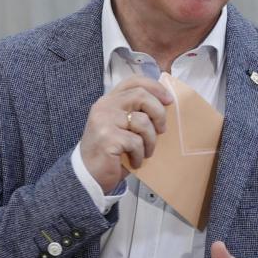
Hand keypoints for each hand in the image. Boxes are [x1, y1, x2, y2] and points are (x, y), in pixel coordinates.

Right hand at [79, 76, 172, 192]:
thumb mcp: (123, 128)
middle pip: (141, 96)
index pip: (134, 81)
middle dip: (159, 113)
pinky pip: (136, 142)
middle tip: (162, 130)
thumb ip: (137, 113)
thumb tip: (166, 106)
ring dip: (150, 141)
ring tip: (145, 152)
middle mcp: (104, 106)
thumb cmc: (111, 153)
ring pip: (143, 122)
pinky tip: (134, 161)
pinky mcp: (107, 138)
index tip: (169, 100)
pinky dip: (140, 155)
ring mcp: (104, 121)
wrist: (88, 176)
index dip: (155, 87)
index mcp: (109, 101)